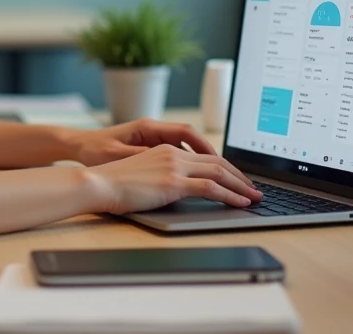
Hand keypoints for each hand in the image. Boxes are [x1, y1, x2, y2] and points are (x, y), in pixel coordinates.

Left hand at [65, 118, 219, 166]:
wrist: (79, 148)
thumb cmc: (95, 151)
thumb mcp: (118, 155)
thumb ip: (143, 157)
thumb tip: (168, 162)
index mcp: (149, 128)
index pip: (187, 134)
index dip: (207, 149)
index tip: (222, 165)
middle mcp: (155, 130)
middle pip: (195, 141)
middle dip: (217, 159)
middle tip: (236, 178)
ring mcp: (154, 139)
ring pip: (190, 148)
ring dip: (208, 163)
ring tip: (227, 181)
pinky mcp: (151, 149)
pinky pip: (181, 155)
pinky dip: (194, 165)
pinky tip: (204, 179)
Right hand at [84, 144, 261, 214]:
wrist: (98, 183)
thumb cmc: (112, 183)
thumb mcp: (141, 174)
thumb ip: (161, 177)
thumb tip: (176, 191)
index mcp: (165, 149)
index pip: (204, 156)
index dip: (225, 167)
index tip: (237, 178)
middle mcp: (173, 153)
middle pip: (217, 162)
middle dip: (239, 176)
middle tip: (253, 188)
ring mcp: (175, 166)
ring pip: (218, 172)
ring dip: (240, 186)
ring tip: (254, 197)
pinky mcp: (174, 182)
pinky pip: (211, 187)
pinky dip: (230, 195)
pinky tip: (240, 203)